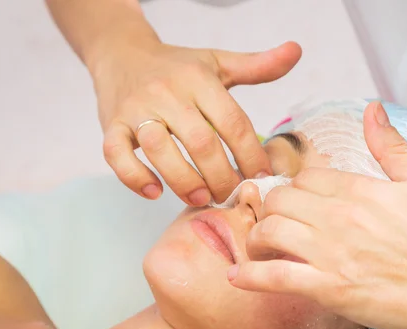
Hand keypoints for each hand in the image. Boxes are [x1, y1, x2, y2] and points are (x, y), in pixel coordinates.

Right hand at [91, 40, 301, 203]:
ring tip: (200, 198)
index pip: (232, 121)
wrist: (122, 54)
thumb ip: (256, 66)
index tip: (260, 177)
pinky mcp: (111, 124)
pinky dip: (134, 177)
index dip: (250, 154)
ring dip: (183, 181)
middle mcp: (167, 92)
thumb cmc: (177, 66)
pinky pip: (116, 154)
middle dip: (221, 176)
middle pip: (200, 141)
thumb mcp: (217, 62)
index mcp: (199, 79)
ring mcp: (136, 109)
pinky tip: (155, 192)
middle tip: (230, 196)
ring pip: (159, 149)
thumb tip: (296, 51)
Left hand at [228, 102, 406, 328]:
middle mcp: (341, 216)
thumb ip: (392, 146)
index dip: (292, 190)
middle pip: (279, 201)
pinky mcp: (332, 290)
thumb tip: (373, 109)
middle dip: (270, 211)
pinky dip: (251, 277)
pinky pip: (277, 278)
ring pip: (270, 232)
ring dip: (257, 239)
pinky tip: (237, 277)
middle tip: (271, 225)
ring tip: (260, 249)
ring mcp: (334, 253)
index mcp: (360, 188)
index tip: (290, 203)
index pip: (304, 178)